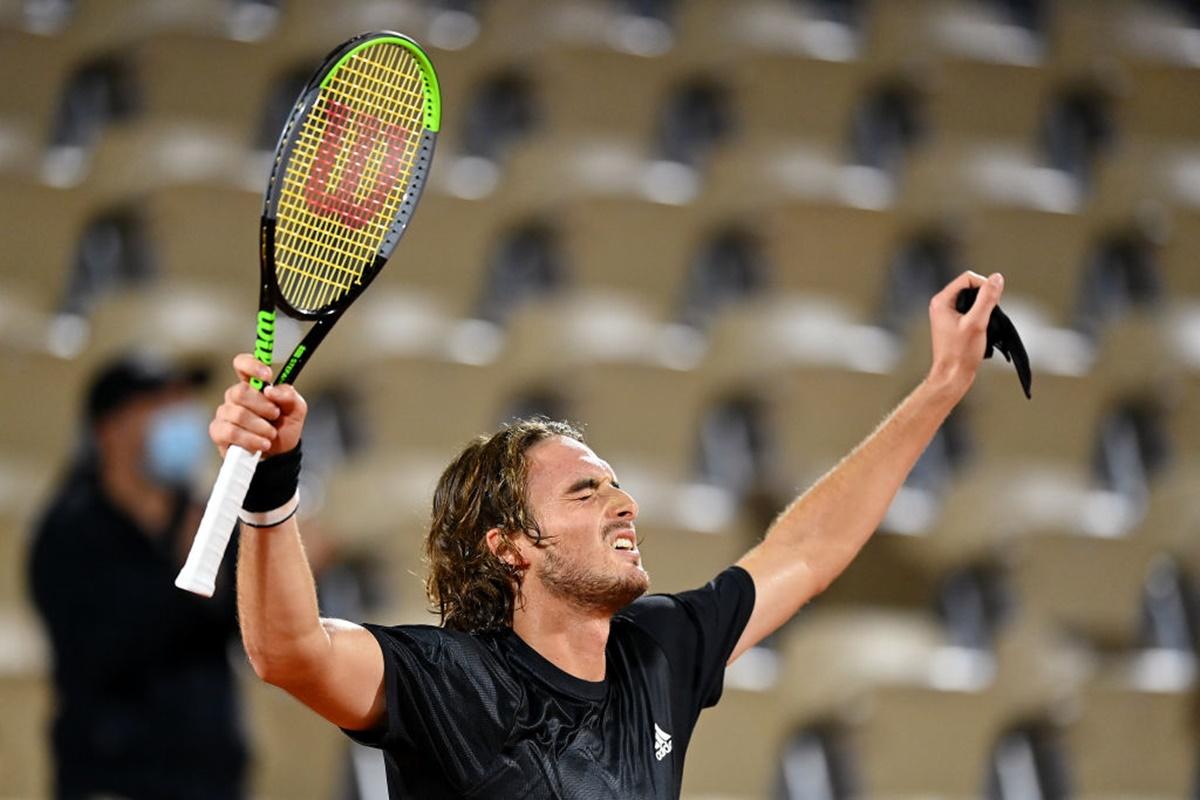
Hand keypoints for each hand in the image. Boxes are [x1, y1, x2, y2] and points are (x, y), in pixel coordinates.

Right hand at [209, 354, 306, 457]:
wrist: (279, 455)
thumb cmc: (284, 427)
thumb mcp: (296, 410)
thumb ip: (289, 396)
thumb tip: (271, 391)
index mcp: (253, 385)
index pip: (242, 364)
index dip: (251, 365)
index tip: (267, 375)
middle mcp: (236, 396)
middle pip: (240, 392)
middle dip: (263, 406)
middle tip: (275, 415)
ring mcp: (225, 413)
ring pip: (237, 414)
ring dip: (260, 427)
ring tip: (271, 434)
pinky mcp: (219, 432)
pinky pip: (230, 432)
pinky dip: (250, 440)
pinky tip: (262, 444)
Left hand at [927, 270, 1004, 395]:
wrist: (952, 376)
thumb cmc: (960, 353)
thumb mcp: (977, 323)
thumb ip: (987, 299)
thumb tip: (996, 278)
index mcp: (942, 301)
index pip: (968, 278)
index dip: (984, 286)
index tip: (992, 302)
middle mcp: (942, 305)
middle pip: (970, 287)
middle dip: (984, 298)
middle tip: (988, 316)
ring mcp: (947, 315)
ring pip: (972, 300)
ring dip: (983, 308)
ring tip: (984, 325)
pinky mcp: (954, 324)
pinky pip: (971, 311)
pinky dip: (980, 317)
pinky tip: (982, 330)